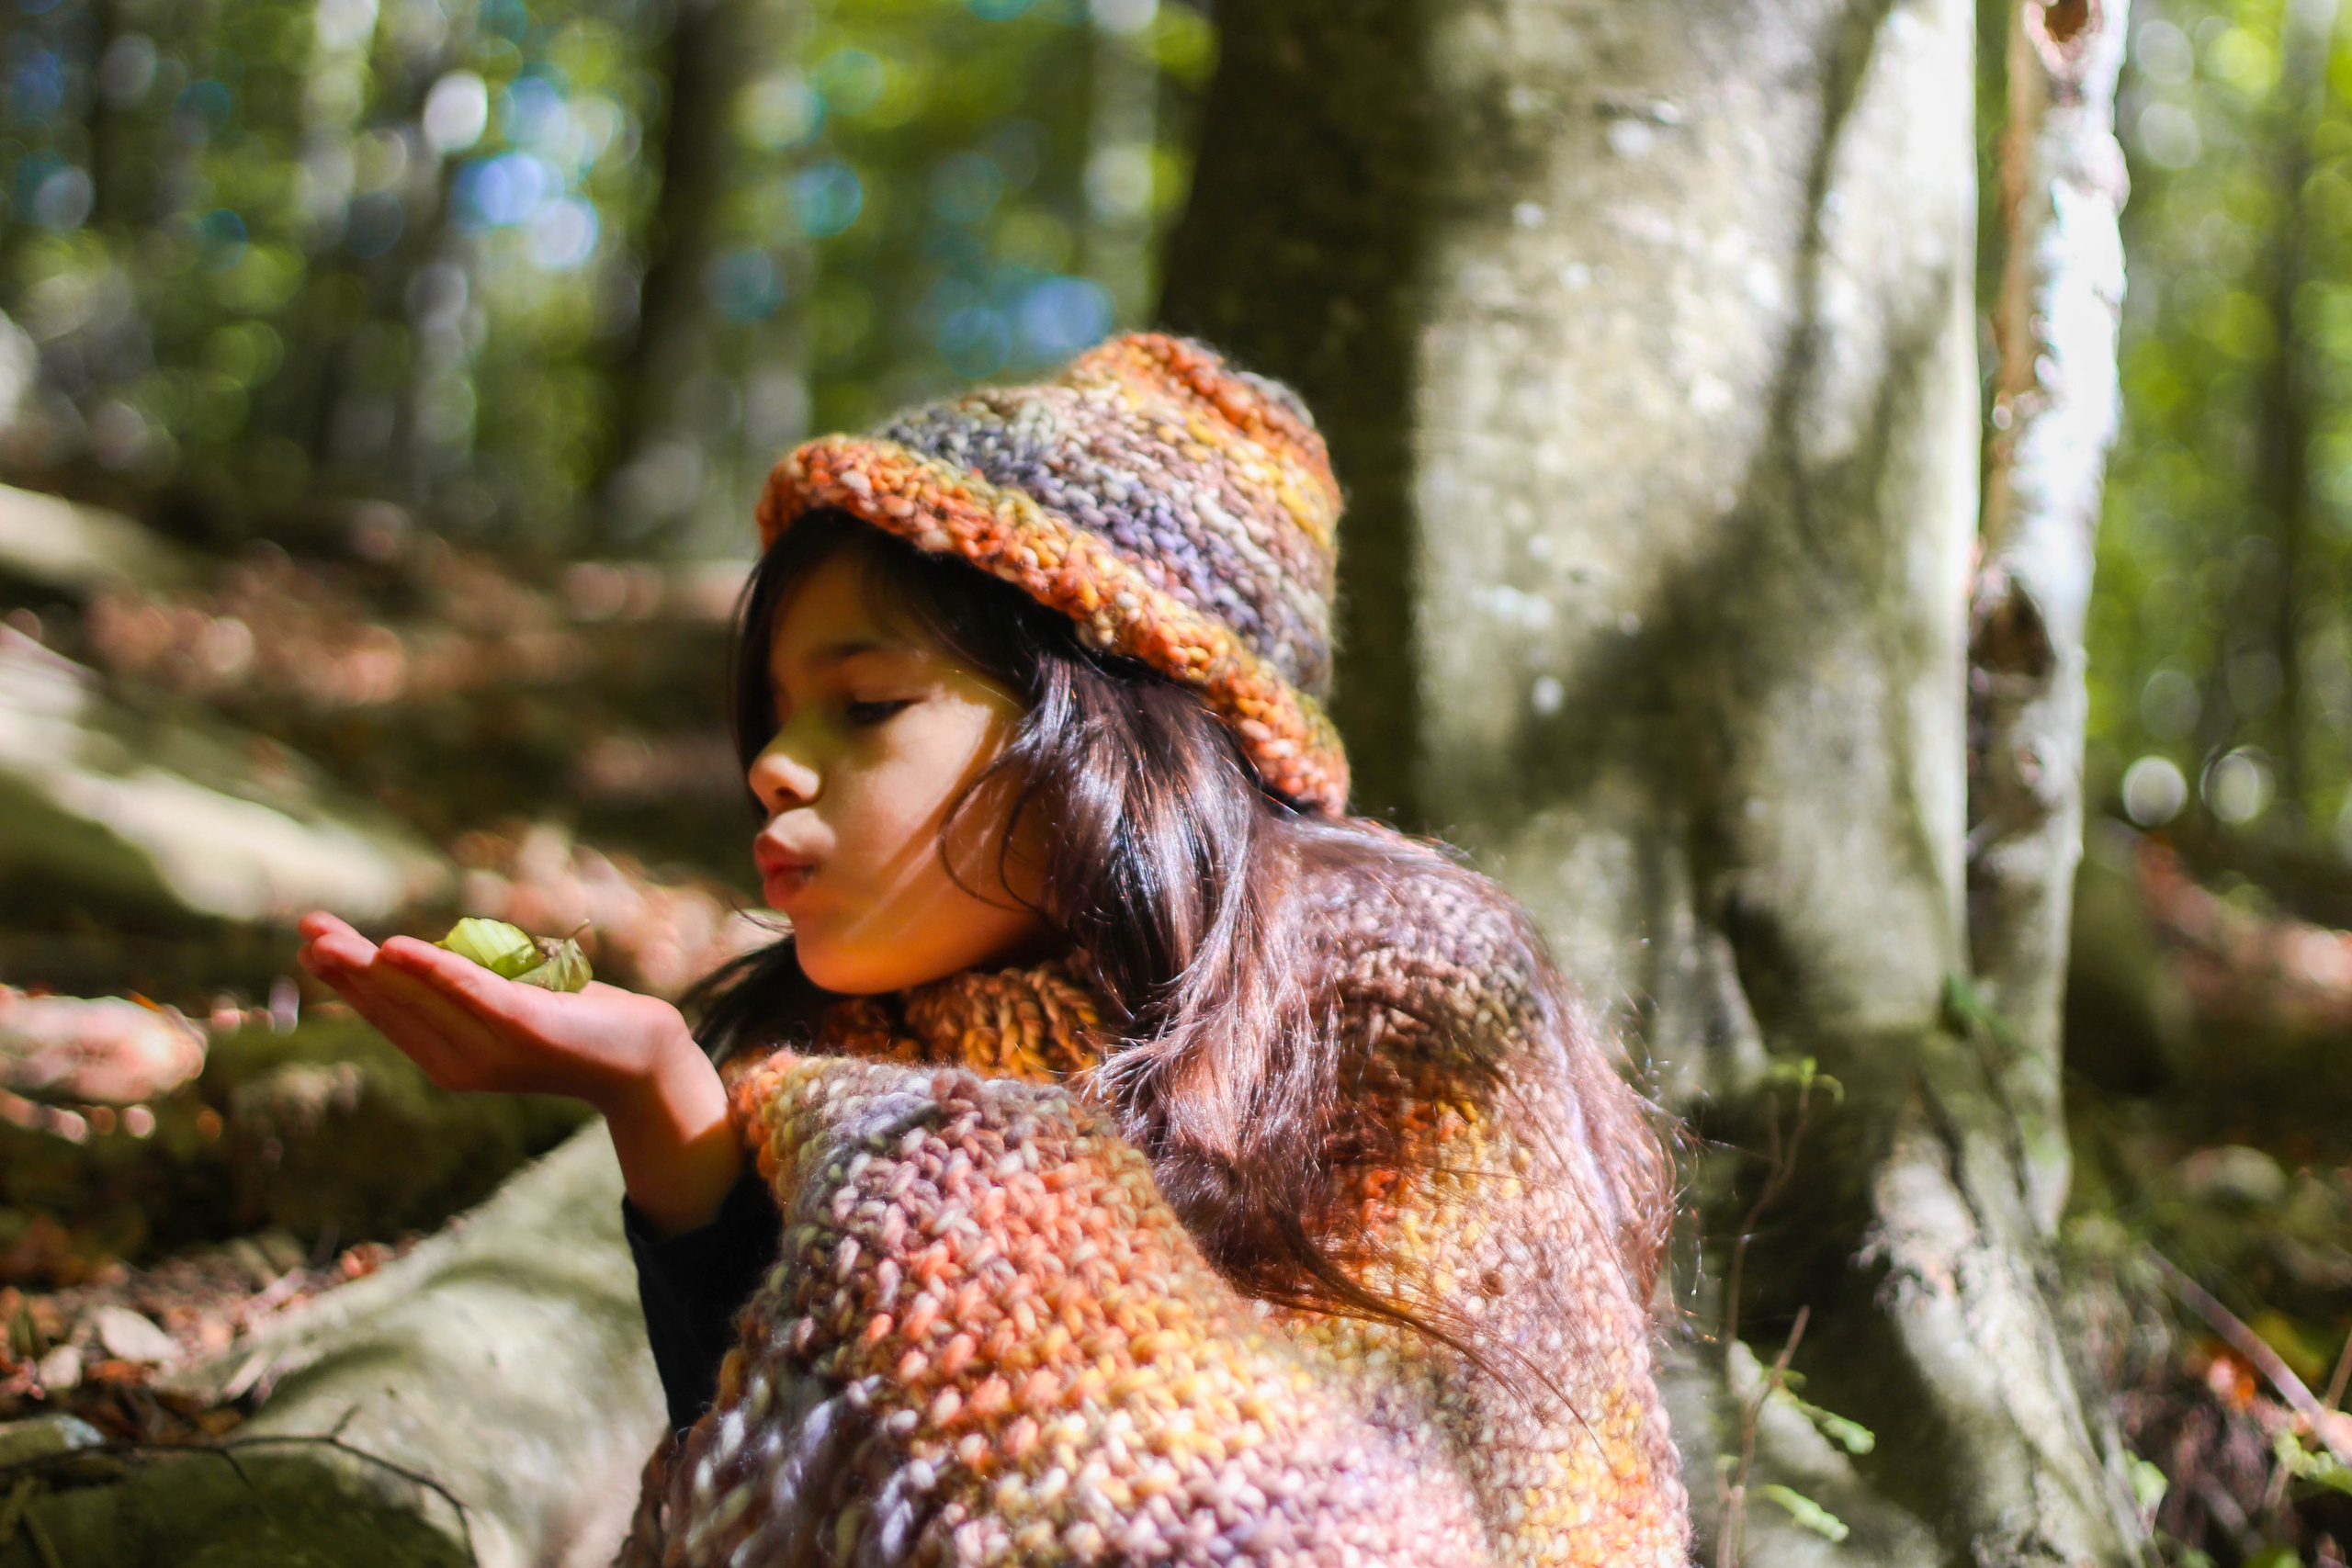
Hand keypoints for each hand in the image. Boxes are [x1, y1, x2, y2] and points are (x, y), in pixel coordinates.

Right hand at [296, 911, 690, 1107]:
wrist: (642, 1058)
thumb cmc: (575, 1025)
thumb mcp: (508, 1008)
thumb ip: (465, 995)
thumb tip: (420, 959)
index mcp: (449, 1061)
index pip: (387, 1014)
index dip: (347, 979)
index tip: (312, 944)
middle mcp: (461, 1063)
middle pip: (392, 1004)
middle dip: (346, 967)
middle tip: (306, 931)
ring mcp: (492, 1047)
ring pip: (418, 996)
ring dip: (371, 964)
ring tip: (330, 939)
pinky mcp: (523, 1027)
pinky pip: (468, 991)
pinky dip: (430, 969)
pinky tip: (394, 949)